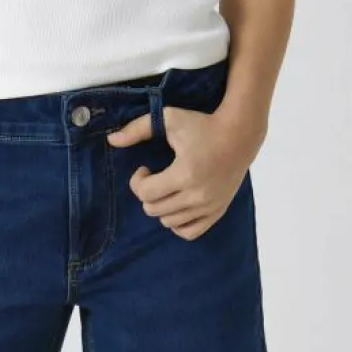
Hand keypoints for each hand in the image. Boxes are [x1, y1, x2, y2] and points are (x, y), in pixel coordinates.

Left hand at [106, 105, 257, 239]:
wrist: (239, 135)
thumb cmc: (202, 124)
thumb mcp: (168, 119)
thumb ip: (138, 128)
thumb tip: (112, 141)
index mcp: (185, 174)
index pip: (145, 194)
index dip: (137, 180)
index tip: (145, 168)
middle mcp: (197, 196)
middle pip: (154, 210)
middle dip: (148, 192)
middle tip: (155, 176)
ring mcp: (209, 207)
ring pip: (169, 222)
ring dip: (161, 206)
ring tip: (168, 187)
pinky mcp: (217, 212)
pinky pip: (190, 232)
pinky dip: (178, 223)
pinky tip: (179, 203)